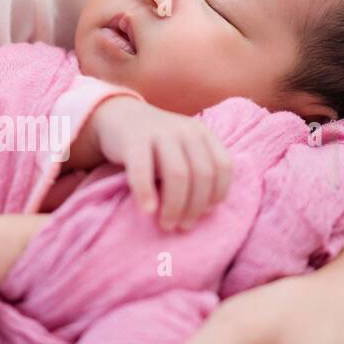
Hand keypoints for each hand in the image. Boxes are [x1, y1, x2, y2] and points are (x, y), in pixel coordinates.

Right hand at [90, 96, 232, 230]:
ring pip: (178, 174)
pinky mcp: (133, 139)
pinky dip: (147, 192)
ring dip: (175, 205)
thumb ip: (197, 170)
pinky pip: (142, 169)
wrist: (120, 116)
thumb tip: (205, 211)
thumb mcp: (183, 148)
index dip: (218, 193)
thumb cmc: (156, 145)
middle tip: (183, 227)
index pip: (223, 166)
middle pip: (202, 174)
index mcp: (203, 134)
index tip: (206, 212)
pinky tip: (147, 210)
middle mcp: (186, 130)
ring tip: (166, 224)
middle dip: (195, 206)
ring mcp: (160, 133)